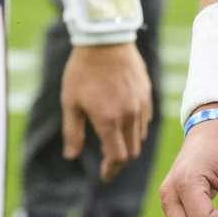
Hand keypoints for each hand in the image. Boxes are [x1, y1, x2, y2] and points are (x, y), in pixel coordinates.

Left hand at [60, 42, 151, 180]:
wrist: (105, 40)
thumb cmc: (83, 70)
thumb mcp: (70, 102)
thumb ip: (72, 132)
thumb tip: (71, 156)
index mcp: (109, 120)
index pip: (117, 158)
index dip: (110, 170)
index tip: (104, 176)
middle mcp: (129, 116)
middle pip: (131, 152)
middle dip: (119, 161)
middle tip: (107, 162)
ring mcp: (140, 105)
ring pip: (139, 137)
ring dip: (128, 145)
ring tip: (114, 143)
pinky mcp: (146, 94)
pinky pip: (145, 120)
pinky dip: (136, 129)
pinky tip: (124, 123)